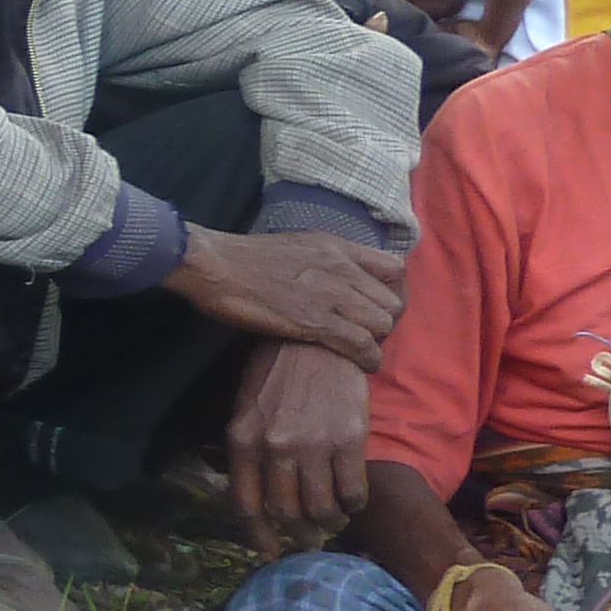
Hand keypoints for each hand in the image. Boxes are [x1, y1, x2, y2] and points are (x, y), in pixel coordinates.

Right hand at [166, 227, 405, 368]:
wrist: (216, 266)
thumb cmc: (244, 258)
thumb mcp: (296, 245)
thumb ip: (322, 259)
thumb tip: (330, 276)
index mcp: (337, 249)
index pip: (394, 269)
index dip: (393, 293)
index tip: (378, 306)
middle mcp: (342, 270)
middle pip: (392, 303)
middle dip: (385, 322)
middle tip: (367, 334)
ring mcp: (331, 296)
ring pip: (381, 324)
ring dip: (376, 341)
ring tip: (361, 351)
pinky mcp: (316, 323)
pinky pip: (360, 344)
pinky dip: (367, 358)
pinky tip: (362, 365)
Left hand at [229, 341, 370, 549]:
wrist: (319, 340)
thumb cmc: (278, 373)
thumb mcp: (247, 408)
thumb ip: (249, 450)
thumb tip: (258, 496)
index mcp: (243, 441)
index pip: (247, 504)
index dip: (259, 536)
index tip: (270, 553)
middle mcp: (275, 447)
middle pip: (285, 512)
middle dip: (298, 534)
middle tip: (310, 539)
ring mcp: (313, 445)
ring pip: (320, 509)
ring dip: (328, 523)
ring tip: (332, 520)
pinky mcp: (350, 440)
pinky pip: (352, 492)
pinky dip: (353, 506)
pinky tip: (353, 502)